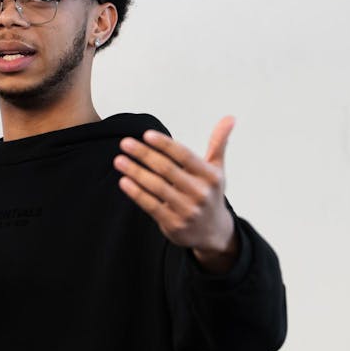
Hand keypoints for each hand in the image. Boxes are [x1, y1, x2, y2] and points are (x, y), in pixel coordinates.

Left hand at [114, 116, 239, 272]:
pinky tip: (124, 181)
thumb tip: (230, 117)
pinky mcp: (173, 224)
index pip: (184, 156)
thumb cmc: (210, 194)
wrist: (213, 233)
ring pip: (156, 187)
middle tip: (125, 143)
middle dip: (144, 154)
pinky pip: (151, 205)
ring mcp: (186, 210)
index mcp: (210, 176)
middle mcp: (200, 193)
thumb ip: (218, 143)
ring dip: (135, 172)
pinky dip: (136, 193)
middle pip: (167, 170)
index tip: (146, 134)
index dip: (165, 144)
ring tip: (119, 160)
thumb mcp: (217, 170)